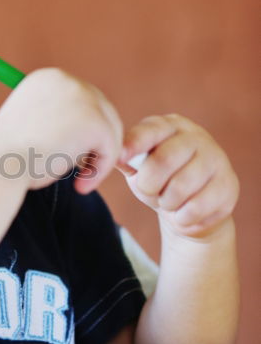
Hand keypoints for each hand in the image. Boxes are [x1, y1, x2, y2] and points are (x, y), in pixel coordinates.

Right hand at [0, 68, 122, 193]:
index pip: (83, 101)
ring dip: (99, 158)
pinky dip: (100, 171)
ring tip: (80, 180)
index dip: (82, 132)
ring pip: (110, 130)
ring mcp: (82, 98)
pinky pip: (111, 149)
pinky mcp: (95, 121)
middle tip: (81, 172)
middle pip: (102, 110)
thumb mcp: (31, 127)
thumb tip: (88, 132)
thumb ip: (57, 120)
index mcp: (47, 78)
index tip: (68, 157)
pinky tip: (81, 185)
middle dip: (96, 144)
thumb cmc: (7, 159)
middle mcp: (65, 79)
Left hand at [119, 114, 238, 237]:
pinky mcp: (228, 185)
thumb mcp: (139, 167)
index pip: (150, 131)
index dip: (134, 144)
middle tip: (150, 191)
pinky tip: (185, 212)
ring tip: (169, 201)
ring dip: (166, 203)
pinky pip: (196, 208)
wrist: (191, 210)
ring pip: (179, 188)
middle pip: (163, 161)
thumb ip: (126, 160)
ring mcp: (216, 159)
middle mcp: (196, 136)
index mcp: (169, 126)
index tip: (121, 157)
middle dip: (148, 185)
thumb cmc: (159, 181)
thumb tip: (113, 157)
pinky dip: (182, 217)